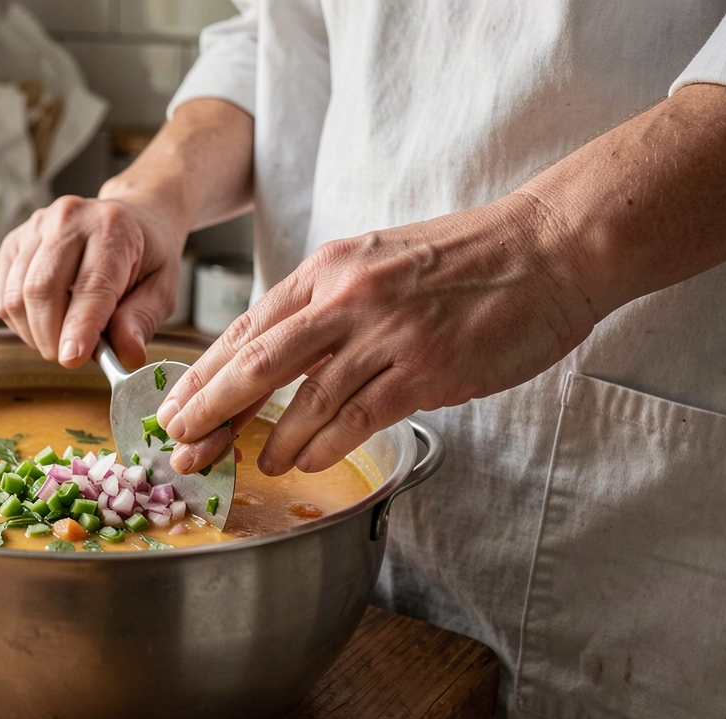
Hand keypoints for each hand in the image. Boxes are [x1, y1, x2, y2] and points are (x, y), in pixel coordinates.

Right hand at [0, 195, 186, 369]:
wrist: (132, 219)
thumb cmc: (146, 256)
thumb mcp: (162, 289)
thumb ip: (141, 321)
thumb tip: (127, 355)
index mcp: (112, 227)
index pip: (90, 285)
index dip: (79, 327)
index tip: (72, 359)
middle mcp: (68, 219)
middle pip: (41, 290)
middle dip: (52, 338)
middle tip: (70, 358)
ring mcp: (36, 227)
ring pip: (16, 297)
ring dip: (34, 334)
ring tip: (60, 339)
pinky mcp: (13, 242)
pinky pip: (4, 297)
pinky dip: (20, 323)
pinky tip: (44, 322)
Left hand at [157, 195, 596, 475]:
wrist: (550, 246)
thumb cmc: (470, 258)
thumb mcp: (380, 260)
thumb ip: (332, 302)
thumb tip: (285, 349)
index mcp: (331, 269)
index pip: (250, 327)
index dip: (205, 373)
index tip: (175, 405)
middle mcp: (348, 298)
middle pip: (257, 363)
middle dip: (211, 409)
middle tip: (182, 445)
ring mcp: (386, 334)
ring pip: (305, 399)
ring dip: (270, 440)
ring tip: (251, 463)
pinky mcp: (425, 370)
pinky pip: (357, 417)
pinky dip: (324, 446)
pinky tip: (305, 462)